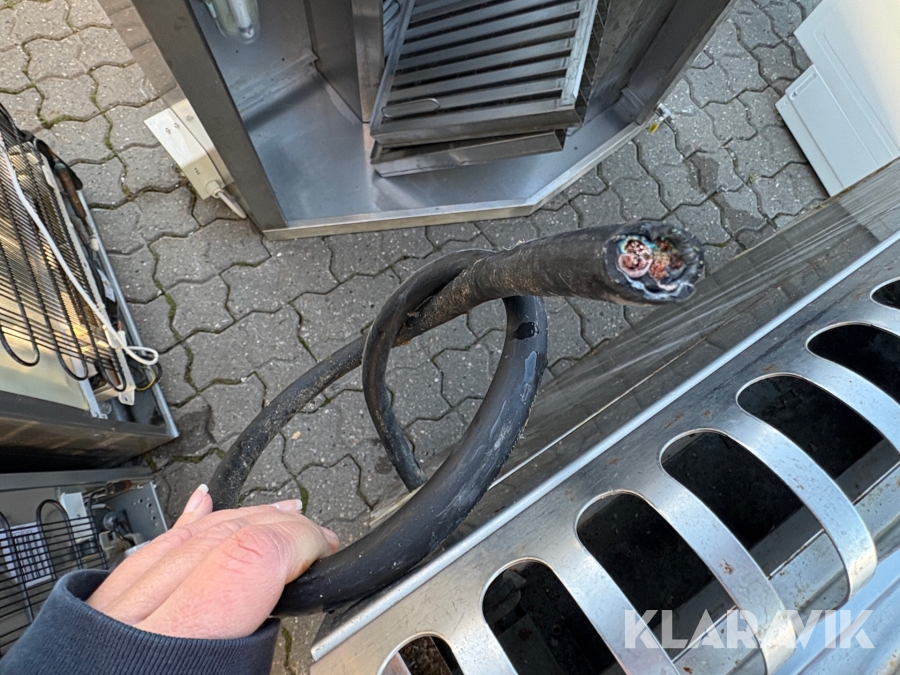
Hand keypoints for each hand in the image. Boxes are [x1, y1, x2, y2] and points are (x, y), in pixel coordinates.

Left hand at [87, 485, 338, 639]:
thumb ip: (263, 648)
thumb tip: (302, 609)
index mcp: (175, 649)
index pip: (249, 559)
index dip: (299, 540)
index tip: (325, 549)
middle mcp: (132, 624)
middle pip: (219, 538)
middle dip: (280, 525)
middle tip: (315, 537)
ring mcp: (108, 614)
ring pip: (184, 537)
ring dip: (242, 518)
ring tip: (281, 513)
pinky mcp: (94, 617)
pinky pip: (146, 552)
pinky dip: (184, 524)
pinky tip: (202, 503)